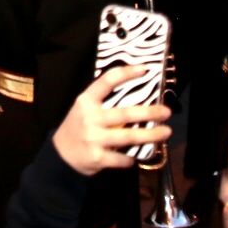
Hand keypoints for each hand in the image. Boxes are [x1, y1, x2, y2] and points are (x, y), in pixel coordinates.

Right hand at [51, 67, 171, 176]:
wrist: (61, 154)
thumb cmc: (79, 127)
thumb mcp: (85, 109)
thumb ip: (104, 103)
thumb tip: (138, 97)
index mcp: (86, 100)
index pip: (106, 81)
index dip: (126, 74)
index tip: (144, 70)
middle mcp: (90, 117)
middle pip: (124, 113)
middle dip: (149, 112)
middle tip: (166, 112)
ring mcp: (93, 138)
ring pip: (128, 136)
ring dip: (150, 135)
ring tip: (166, 132)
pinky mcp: (97, 157)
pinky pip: (121, 158)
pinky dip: (132, 157)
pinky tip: (137, 156)